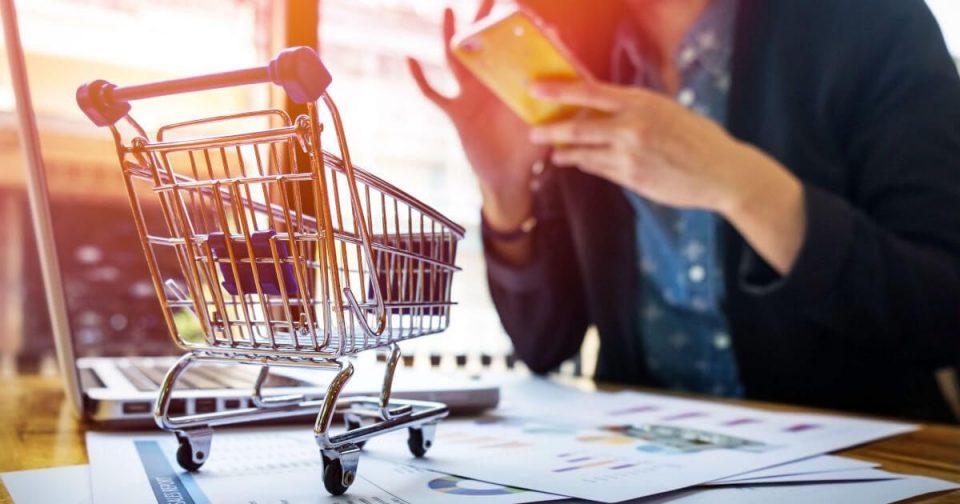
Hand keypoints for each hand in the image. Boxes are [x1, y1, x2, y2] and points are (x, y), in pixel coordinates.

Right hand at [407, 1, 546, 230]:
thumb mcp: (548, 124)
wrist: (507, 179)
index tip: (522, 8)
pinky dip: (421, 78)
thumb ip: (558, 105)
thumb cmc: (530, 152)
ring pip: (457, 61)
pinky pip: (433, 93)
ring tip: (450, 10)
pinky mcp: (456, 113)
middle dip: (486, 20)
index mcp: (513, 85)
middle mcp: (491, 86)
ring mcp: (471, 97)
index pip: (516, 51)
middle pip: (486, 45)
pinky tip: (410, 59)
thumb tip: (577, 83)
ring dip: (452, 36)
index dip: (519, 30)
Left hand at [529, 81, 806, 273]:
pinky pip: (600, 170)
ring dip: (567, 153)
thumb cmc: (698, 138)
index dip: (559, 91)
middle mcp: (632, 127)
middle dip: (551, 131)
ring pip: (585, 153)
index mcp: (642, 103)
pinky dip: (587, 165)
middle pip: (578, 127)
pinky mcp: (632, 179)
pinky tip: (580, 162)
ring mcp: (630, 156)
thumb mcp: (667, 110)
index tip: (536, 90)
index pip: (590, 93)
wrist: (723, 173)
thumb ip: (634, 110)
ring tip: (555, 152)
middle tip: (535, 133)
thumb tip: (601, 109)